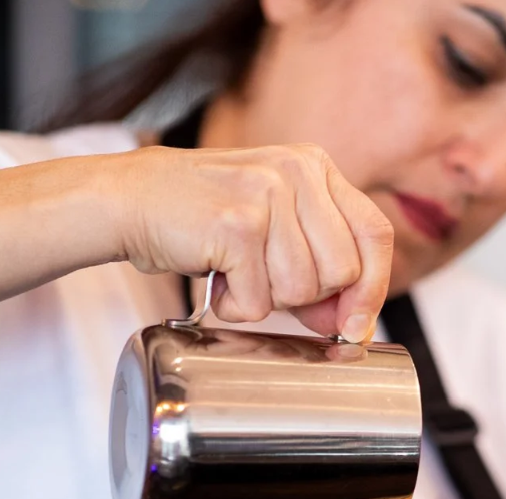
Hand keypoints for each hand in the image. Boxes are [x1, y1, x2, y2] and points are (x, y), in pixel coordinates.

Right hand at [116, 143, 392, 341]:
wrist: (130, 200)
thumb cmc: (201, 218)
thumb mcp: (273, 229)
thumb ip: (318, 268)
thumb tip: (351, 324)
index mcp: (315, 167)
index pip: (375, 233)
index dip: (373, 288)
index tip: (356, 325)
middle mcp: (297, 172)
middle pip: (343, 271)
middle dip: (307, 297)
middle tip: (263, 280)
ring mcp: (266, 194)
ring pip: (302, 290)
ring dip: (265, 299)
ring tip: (234, 273)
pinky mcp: (236, 225)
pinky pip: (259, 301)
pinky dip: (235, 306)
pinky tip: (216, 278)